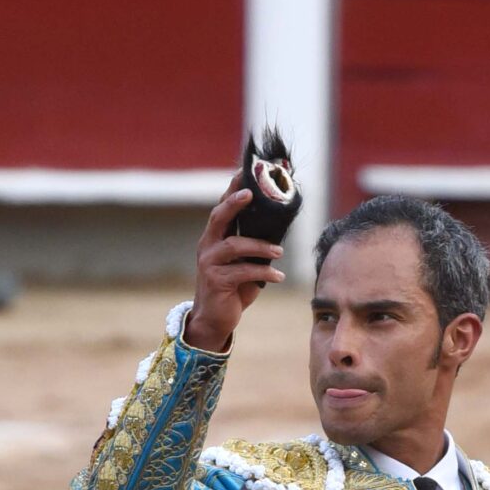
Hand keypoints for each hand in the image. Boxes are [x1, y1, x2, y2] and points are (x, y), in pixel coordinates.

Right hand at [181, 187, 284, 353]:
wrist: (215, 319)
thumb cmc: (233, 288)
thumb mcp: (245, 262)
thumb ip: (254, 244)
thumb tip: (281, 226)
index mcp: (215, 237)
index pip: (223, 206)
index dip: (234, 188)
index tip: (246, 170)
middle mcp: (208, 245)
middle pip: (219, 216)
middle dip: (235, 202)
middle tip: (252, 192)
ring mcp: (209, 263)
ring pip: (234, 245)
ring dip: (260, 246)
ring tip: (279, 251)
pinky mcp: (216, 281)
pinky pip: (242, 272)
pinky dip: (263, 273)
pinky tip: (278, 277)